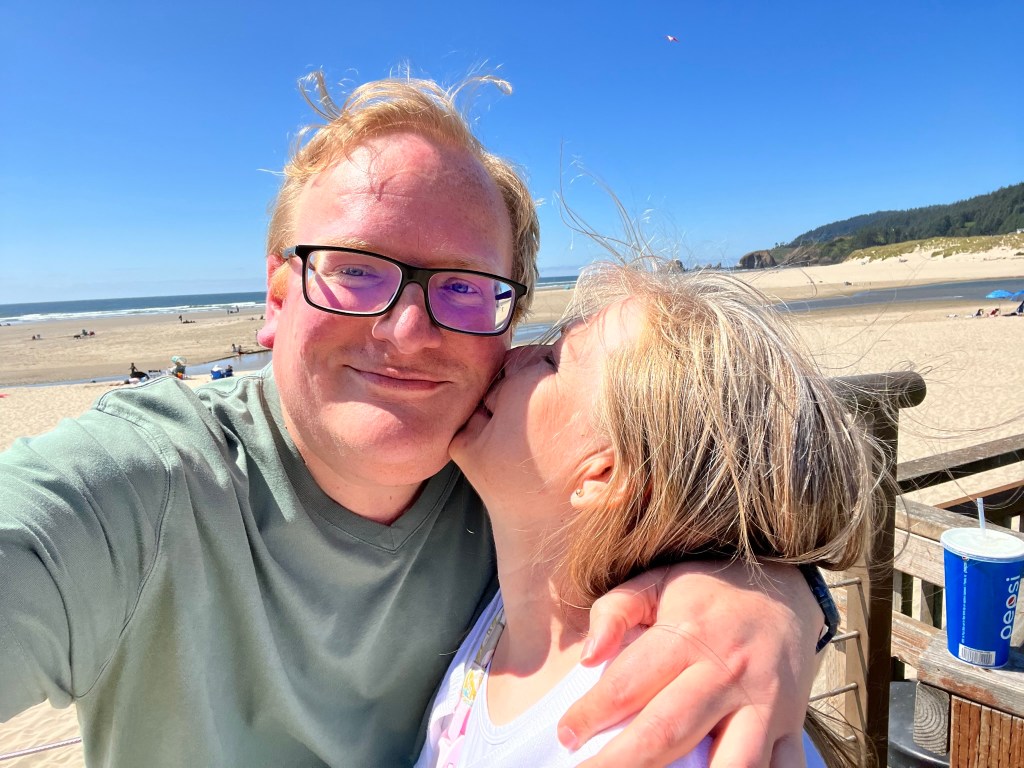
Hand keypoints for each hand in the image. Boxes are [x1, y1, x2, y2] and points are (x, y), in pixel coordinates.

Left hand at [558, 561, 821, 766]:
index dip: (590, 714)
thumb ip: (615, 611)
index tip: (565, 735)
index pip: (629, 684)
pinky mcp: (792, 727)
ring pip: (731, 764)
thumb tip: (588, 656)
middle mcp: (728, 671)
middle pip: (667, 730)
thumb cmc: (708, 591)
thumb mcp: (656, 581)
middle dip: (621, 763)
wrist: (784, 586)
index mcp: (688, 634)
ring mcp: (765, 704)